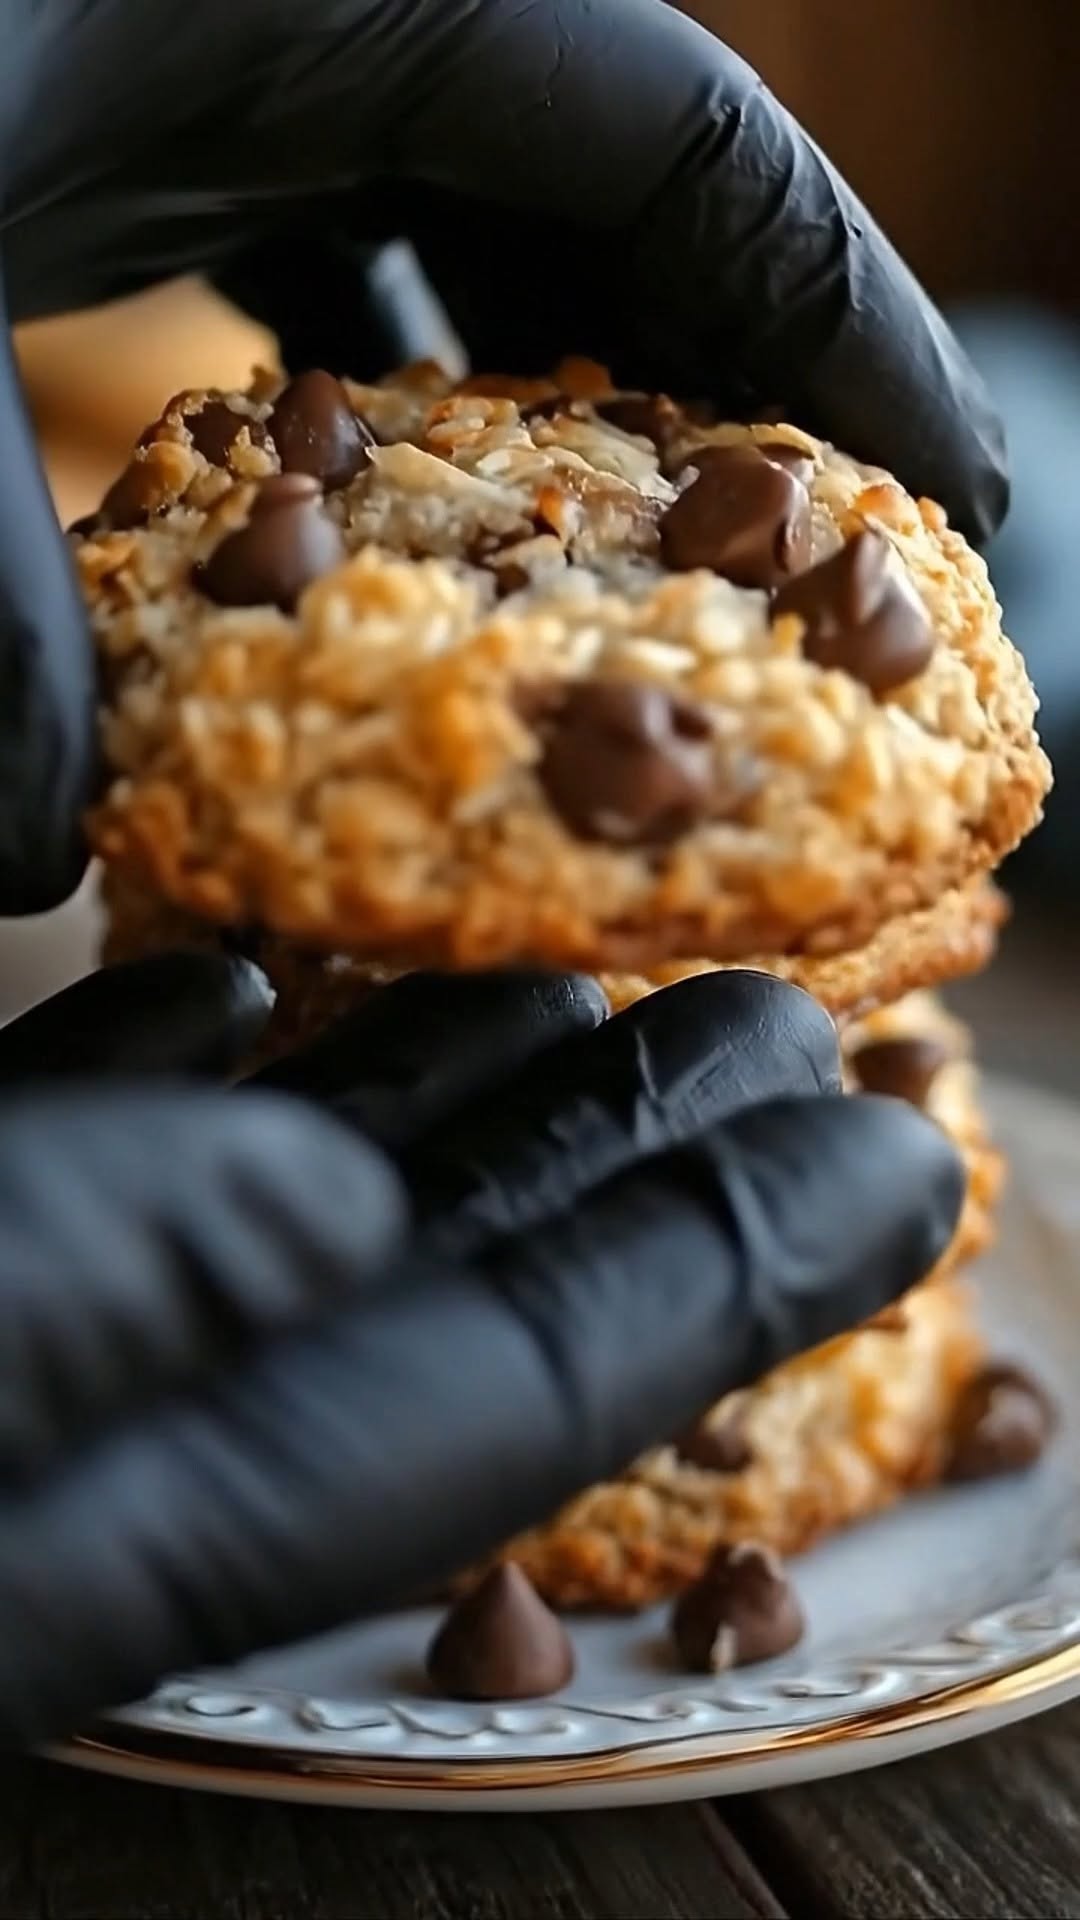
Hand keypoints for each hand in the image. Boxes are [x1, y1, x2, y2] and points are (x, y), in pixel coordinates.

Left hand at [0, 0, 1005, 913]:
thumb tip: (17, 849)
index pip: (692, 148)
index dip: (847, 328)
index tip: (954, 504)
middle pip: (615, 183)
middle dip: (726, 371)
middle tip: (806, 575)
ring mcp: (231, 50)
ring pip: (479, 212)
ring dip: (558, 384)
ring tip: (629, 569)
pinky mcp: (145, 102)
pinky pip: (338, 228)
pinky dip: (393, 363)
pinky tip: (388, 501)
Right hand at [0, 955, 961, 1741]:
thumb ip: (139, 1275)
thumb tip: (340, 1210)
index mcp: (126, 1519)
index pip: (510, 1395)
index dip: (726, 1275)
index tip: (892, 1168)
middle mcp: (93, 1447)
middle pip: (419, 1295)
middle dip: (614, 1164)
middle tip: (778, 1033)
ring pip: (250, 1218)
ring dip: (408, 1107)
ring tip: (539, 991)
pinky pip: (65, 1159)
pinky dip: (162, 1080)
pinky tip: (225, 1000)